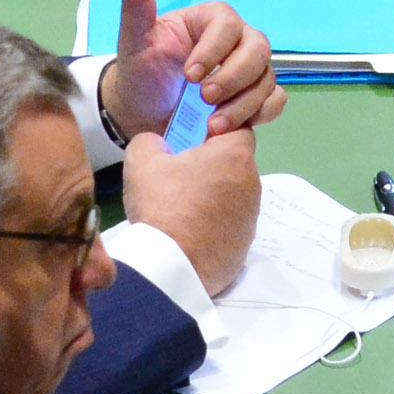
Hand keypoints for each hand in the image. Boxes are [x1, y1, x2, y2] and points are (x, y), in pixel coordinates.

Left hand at [100, 0, 282, 137]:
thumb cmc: (142, 70)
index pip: (228, 26)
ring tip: (211, 125)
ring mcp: (250, 69)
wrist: (143, 111)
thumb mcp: (134, 37)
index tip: (189, 76)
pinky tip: (230, 125)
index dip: (213, 51)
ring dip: (243, 103)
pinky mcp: (255, 96)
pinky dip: (259, 113)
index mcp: (211, 20)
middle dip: (233, 77)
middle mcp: (237, 40)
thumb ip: (136, 2)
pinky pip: (275, 100)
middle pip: (258, 50)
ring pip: (268, 78)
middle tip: (204, 99)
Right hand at [120, 128, 260, 294]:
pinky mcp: (245, 245)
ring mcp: (251, 217)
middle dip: (211, 167)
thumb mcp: (141, 161)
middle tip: (179, 177)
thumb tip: (159, 145)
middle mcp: (252, 184)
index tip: (192, 142)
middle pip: (234, 165)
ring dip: (212, 197)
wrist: (171, 266)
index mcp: (234, 156)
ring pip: (233, 196)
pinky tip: (187, 234)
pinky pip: (229, 225)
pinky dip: (212, 225)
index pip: (239, 128)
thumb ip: (151, 141)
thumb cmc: (161, 205)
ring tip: (180, 210)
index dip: (216, 131)